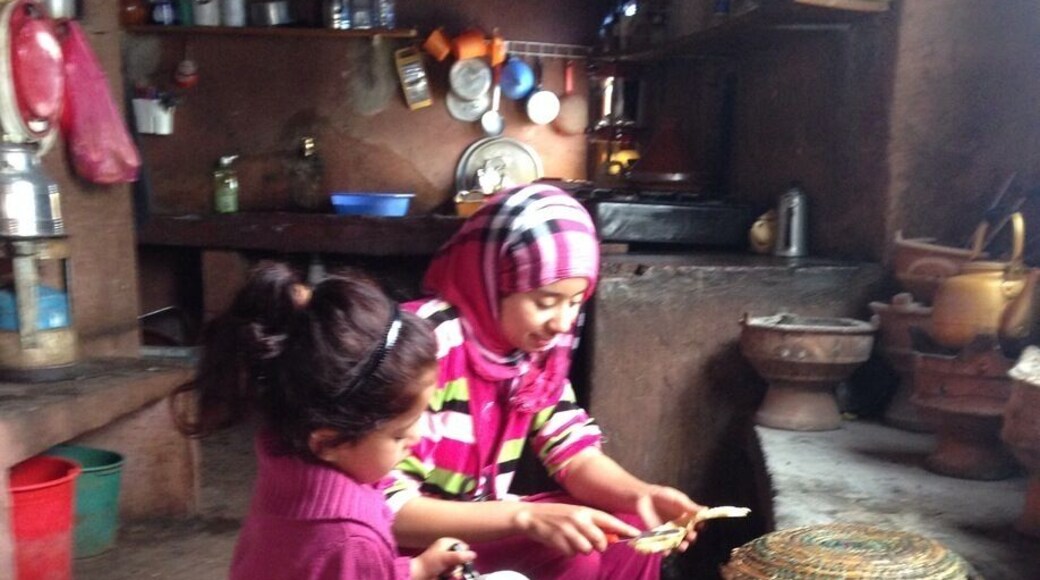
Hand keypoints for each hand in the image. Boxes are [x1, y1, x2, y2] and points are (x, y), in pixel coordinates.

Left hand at [410, 537, 475, 579]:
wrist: (419, 575)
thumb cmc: (429, 563)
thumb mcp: (446, 557)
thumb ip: (460, 556)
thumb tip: (473, 555)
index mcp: (446, 543)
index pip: (462, 546)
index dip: (465, 553)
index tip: (464, 559)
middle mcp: (447, 552)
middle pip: (462, 559)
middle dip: (459, 566)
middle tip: (454, 569)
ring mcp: (445, 563)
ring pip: (458, 568)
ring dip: (455, 573)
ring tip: (449, 575)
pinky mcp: (443, 572)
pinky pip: (453, 574)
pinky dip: (452, 577)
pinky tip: (447, 578)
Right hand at [513, 502, 640, 555]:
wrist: (532, 516)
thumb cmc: (556, 516)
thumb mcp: (576, 514)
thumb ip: (592, 523)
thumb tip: (611, 537)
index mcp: (585, 510)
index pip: (610, 521)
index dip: (624, 529)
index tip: (637, 535)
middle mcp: (579, 519)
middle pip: (600, 541)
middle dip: (598, 545)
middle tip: (588, 541)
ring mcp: (568, 530)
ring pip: (587, 549)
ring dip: (581, 549)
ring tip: (571, 539)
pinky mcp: (559, 540)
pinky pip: (572, 553)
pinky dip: (568, 551)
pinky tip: (561, 542)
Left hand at [634, 485, 703, 552]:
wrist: (645, 498)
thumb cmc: (664, 496)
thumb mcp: (678, 499)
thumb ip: (690, 506)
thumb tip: (705, 510)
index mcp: (688, 517)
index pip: (697, 524)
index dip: (700, 526)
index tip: (700, 526)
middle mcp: (681, 526)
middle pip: (689, 535)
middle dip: (691, 537)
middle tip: (691, 536)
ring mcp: (671, 532)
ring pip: (679, 543)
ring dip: (682, 546)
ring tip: (682, 546)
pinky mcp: (660, 537)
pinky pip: (664, 546)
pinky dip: (665, 550)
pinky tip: (666, 552)